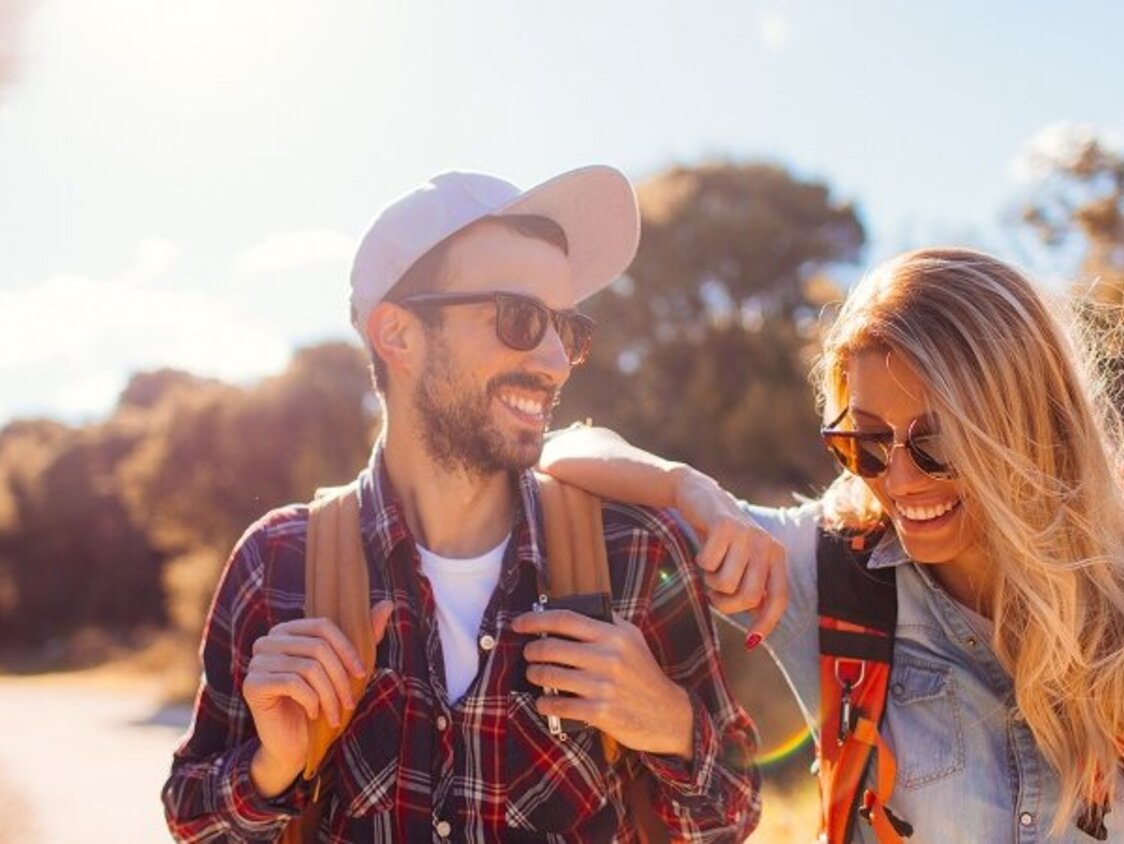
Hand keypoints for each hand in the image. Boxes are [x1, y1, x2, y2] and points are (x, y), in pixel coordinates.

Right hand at [244, 601, 393, 796]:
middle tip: (350, 702)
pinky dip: (312, 701)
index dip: (346, 648)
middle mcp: (268, 641)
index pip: (322, 626)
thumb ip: (364, 636)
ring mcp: (256, 661)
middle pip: (317, 647)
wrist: (294, 744)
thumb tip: (388, 604)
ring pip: (307, 668)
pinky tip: (314, 714)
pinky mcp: (252, 684)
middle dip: (340, 678)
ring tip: (335, 714)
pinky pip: (292, 684)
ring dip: (329, 695)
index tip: (362, 673)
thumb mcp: (345, 667)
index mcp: (287, 630)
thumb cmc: (320, 702)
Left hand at [511, 609, 694, 758]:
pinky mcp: (600, 712)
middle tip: (529, 654)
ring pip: (550, 676)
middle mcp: (607, 657)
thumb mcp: (633, 639)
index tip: (518, 623)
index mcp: (613, 635)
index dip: (536, 619)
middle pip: (551, 647)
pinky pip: (558, 705)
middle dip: (532, 651)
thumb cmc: (645, 674)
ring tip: (534, 675)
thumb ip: (608, 621)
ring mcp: (603, 686)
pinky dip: (545, 703)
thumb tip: (576, 606)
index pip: (565, 619)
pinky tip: (544, 701)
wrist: (667, 714)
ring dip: (534, 675)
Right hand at [672, 467, 787, 644]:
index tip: (751, 642)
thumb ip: (753, 589)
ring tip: (710, 568)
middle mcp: (767, 544)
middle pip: (748, 597)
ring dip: (710, 582)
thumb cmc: (721, 539)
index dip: (767, 622)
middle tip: (714, 594)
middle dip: (725, 604)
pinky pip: (708, 564)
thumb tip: (758, 633)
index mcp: (776, 556)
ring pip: (726, 584)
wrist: (700, 497)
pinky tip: (703, 549)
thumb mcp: (743, 562)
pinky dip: (700, 563)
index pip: (779, 598)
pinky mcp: (725, 525)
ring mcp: (746, 533)